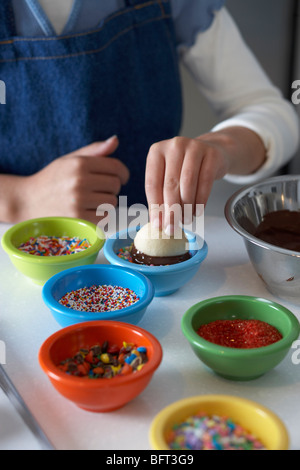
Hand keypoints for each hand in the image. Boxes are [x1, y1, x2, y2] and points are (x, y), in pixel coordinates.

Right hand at [21, 136, 129, 223]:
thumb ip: (94, 151)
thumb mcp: (70, 160)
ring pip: (112, 202)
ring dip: (106, 202)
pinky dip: (100, 215)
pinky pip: (104, 217)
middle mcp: (79, 182)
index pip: (116, 167)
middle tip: (98, 189)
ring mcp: (79, 202)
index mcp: (79, 164)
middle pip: (115, 185)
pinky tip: (88, 211)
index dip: (123, 173)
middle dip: (111, 187)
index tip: (122, 177)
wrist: (28, 201)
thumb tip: (115, 140)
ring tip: (91, 200)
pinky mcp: (78, 219)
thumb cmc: (53, 179)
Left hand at [145, 128, 264, 232]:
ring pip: (187, 184)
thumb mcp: (169, 177)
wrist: (213, 152)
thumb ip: (161, 196)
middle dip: (171, 210)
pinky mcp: (212, 154)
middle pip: (170, 184)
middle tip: (172, 227)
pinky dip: (201, 200)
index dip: (154, 206)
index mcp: (156, 152)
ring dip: (186, 207)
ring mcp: (194, 147)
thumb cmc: (185, 168)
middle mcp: (174, 146)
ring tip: (186, 220)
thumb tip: (158, 223)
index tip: (158, 224)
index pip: (152, 183)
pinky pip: (205, 181)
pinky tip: (198, 211)